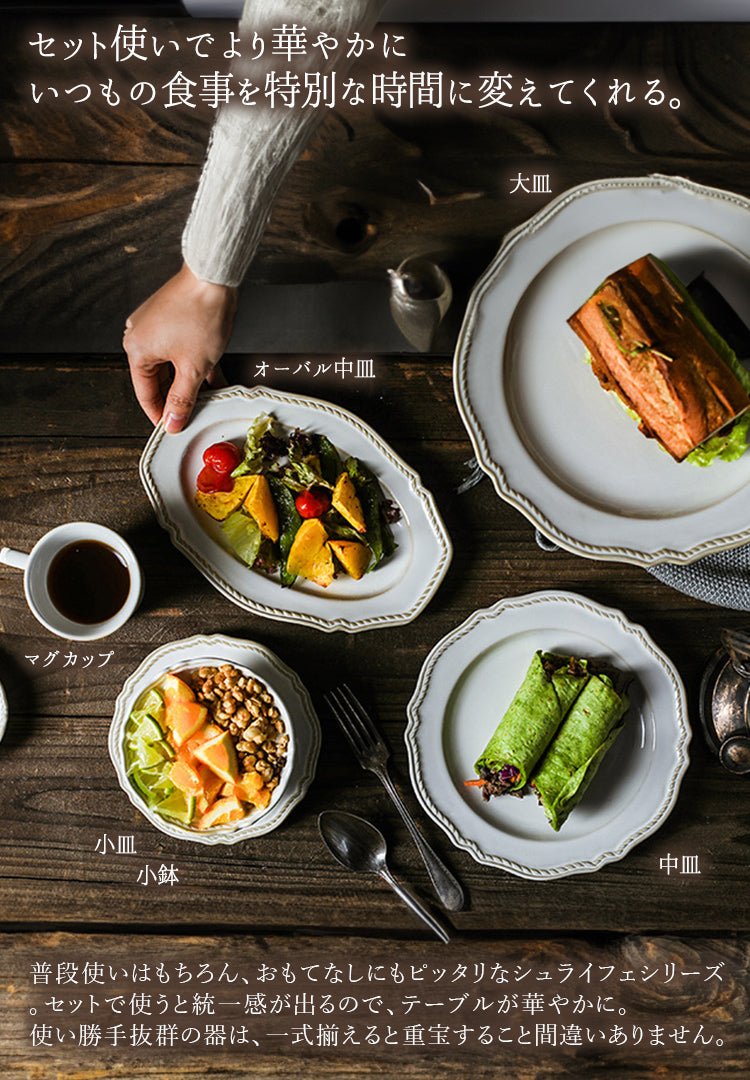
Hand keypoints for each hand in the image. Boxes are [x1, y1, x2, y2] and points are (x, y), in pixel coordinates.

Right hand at [123, 262, 237, 432]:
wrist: (213, 275)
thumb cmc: (200, 314)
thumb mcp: (193, 367)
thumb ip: (182, 399)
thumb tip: (172, 422)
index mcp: (136, 350)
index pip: (146, 394)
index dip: (161, 415)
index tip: (173, 428)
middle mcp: (139, 337)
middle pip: (159, 379)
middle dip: (179, 397)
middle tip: (195, 415)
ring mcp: (154, 325)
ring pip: (173, 365)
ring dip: (190, 381)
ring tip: (209, 397)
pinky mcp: (170, 318)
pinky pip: (180, 349)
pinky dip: (194, 364)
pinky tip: (214, 378)